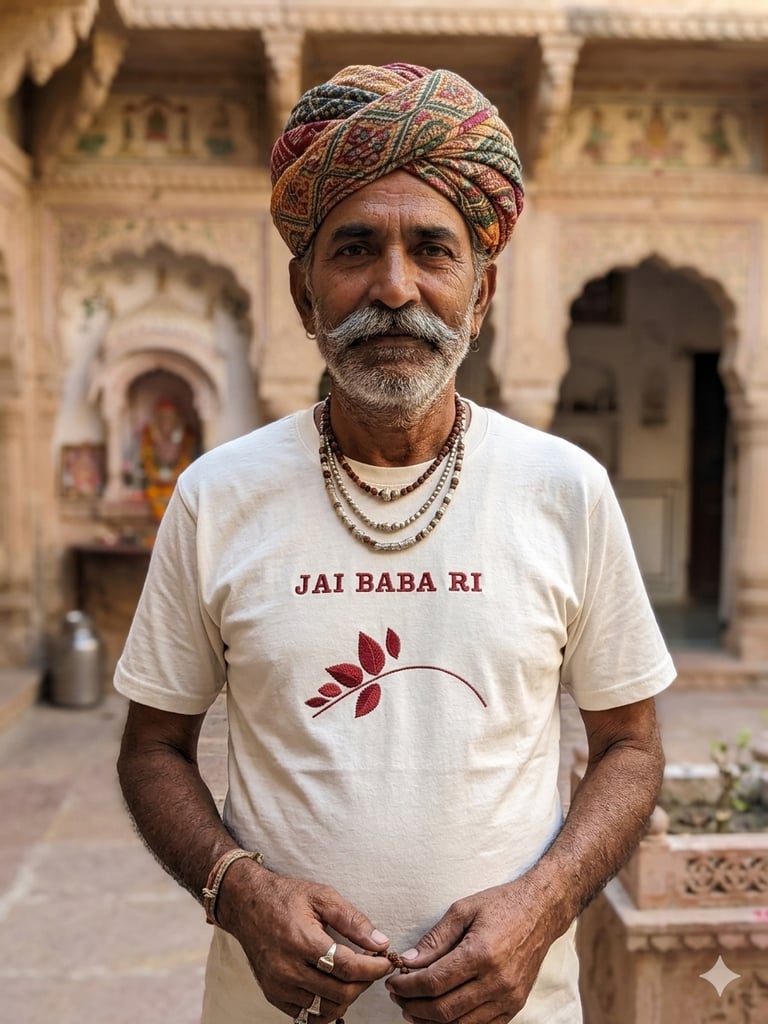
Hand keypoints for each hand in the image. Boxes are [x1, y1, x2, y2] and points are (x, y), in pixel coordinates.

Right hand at [216, 860, 391, 1021]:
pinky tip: (334, 988)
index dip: (372, 968)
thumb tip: (380, 942)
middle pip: (339, 993)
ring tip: (354, 977)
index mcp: (302, 940)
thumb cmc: (286, 897)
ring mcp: (278, 985)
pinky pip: (307, 1014)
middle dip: (364, 983)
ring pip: (326, 1009)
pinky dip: (326, 1007)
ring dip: (347, 997)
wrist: (247, 904)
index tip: (385, 961)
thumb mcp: (322, 896)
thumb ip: (352, 920)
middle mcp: (288, 968)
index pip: (346, 967)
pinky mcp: (273, 995)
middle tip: (372, 968)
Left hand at [386, 878, 555, 1023]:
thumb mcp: (463, 910)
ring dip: (431, 1021)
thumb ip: (434, 939)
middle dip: (413, 1006)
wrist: (541, 911)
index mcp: (481, 954)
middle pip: (444, 1010)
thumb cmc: (501, 905)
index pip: (434, 983)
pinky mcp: (514, 1007)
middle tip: (398, 996)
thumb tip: (408, 962)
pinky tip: (441, 1014)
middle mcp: (496, 981)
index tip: (393, 982)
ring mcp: (508, 998)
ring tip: (414, 1007)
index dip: (407, 987)